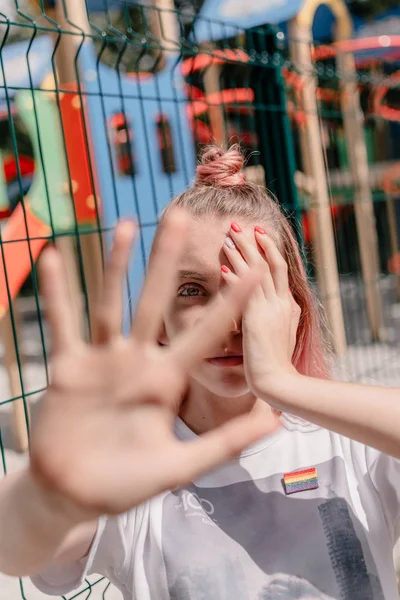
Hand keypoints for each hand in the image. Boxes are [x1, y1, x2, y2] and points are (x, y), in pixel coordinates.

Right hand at [30, 212, 267, 516]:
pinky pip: (62, 324)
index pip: (204, 334)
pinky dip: (56, 294)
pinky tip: (54, 260)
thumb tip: (275, 421)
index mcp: (167, 380)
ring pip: (111, 303)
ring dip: (116, 265)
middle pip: (155, 302)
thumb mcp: (181, 466)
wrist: (76, 494)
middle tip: (180, 217)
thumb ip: (226, 442)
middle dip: (167, 262)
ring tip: (125, 225)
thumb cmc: (127, 483)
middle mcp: (137, 361)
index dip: (229, 303)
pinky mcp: (68, 367)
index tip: (251, 268)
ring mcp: (102, 361)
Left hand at [221, 224, 300, 398]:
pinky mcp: (257, 320)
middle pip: (270, 263)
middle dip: (254, 243)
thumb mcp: (279, 335)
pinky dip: (235, 279)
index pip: (279, 269)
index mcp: (288, 306)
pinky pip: (245, 292)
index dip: (269, 250)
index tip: (258, 235)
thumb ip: (274, 317)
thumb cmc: (276, 365)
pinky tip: (223, 269)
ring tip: (227, 237)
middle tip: (239, 226)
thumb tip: (265, 306)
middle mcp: (282, 303)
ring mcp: (271, 310)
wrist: (280, 384)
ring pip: (257, 273)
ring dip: (241, 254)